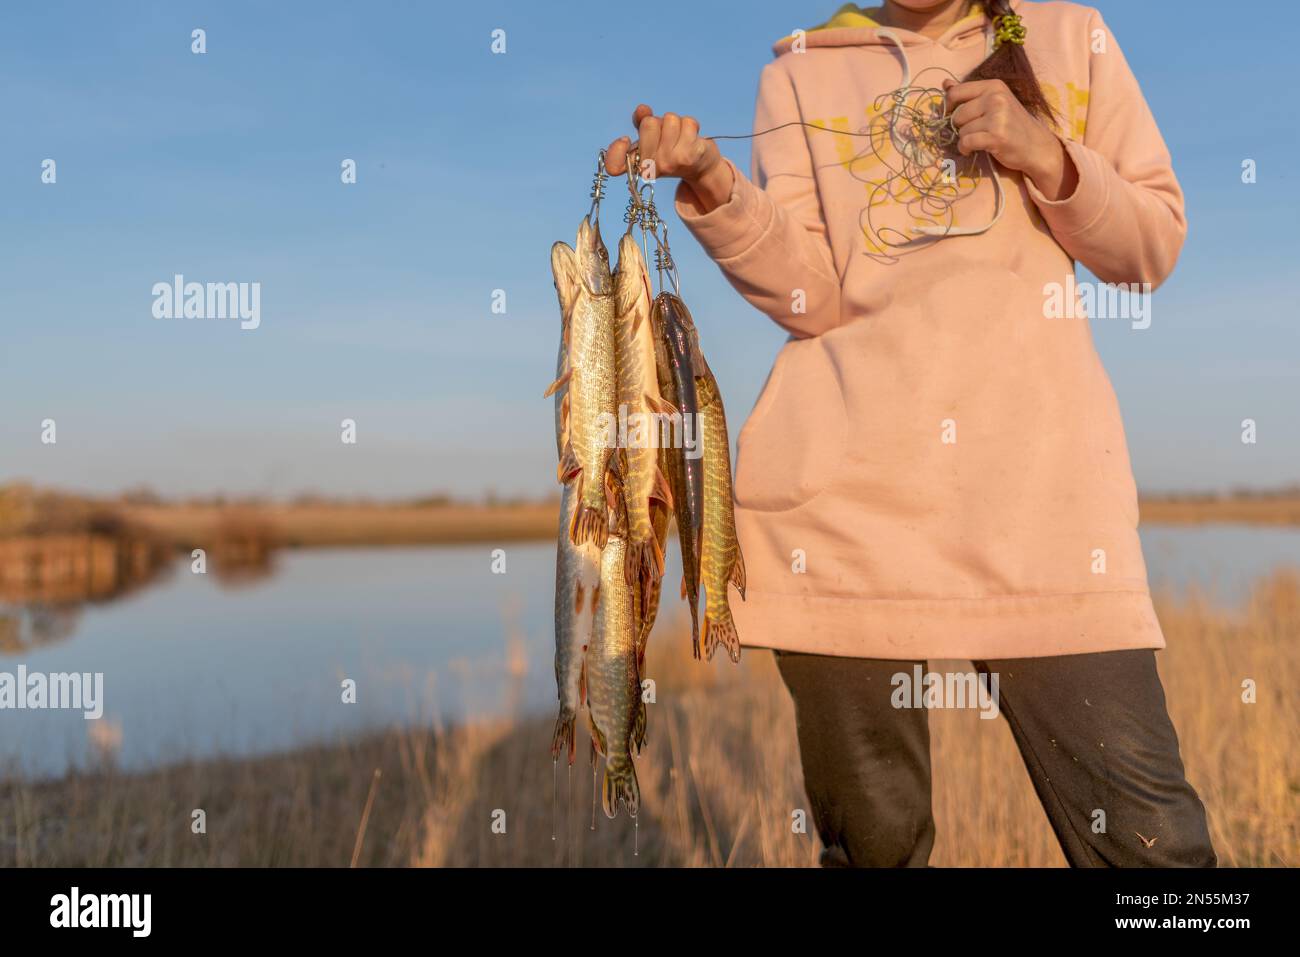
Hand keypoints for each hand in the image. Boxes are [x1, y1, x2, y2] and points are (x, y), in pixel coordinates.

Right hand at [604, 105, 733, 213]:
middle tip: (666, 136)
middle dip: (659, 122)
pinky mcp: (689, 156)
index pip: (614, 166)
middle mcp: (651, 168)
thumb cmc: (673, 149)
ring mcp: (670, 163)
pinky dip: (691, 125)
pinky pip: (687, 123)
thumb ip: (642, 122)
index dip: (616, 150)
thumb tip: (641, 109)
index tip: (625, 139)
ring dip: (677, 123)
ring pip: (670, 120)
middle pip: (648, 124)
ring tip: (680, 136)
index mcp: (638, 165)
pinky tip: (692, 138)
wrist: (701, 167)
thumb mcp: (653, 137)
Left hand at [943, 79, 1077, 200]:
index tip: (954, 115)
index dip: (949, 106)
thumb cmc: (1012, 123)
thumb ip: (969, 93)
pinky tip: (972, 149)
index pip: (956, 92)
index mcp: (994, 86)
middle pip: (958, 114)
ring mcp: (997, 117)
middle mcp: (996, 98)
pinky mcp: (996, 136)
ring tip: (979, 139)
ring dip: (965, 138)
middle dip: (960, 126)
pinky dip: (965, 148)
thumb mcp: (993, 102)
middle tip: (975, 130)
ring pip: (961, 129)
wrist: (1036, 145)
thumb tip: (945, 83)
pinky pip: (966, 142)